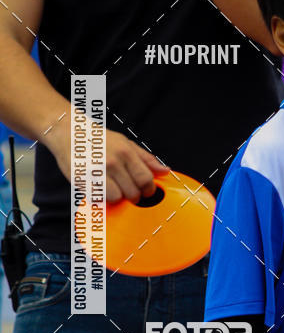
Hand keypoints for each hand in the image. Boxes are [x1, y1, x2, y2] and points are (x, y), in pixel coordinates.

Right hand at [52, 125, 167, 202]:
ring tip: (113, 189)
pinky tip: (100, 189)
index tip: (145, 191)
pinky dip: (101, 198)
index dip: (149, 189)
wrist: (69, 134)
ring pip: (116, 198)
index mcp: (126, 152)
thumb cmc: (99, 139)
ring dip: (117, 198)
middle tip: (128, 190)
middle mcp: (112, 162)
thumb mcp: (126, 143)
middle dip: (133, 195)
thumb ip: (146, 158)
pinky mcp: (82, 181)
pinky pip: (98, 199)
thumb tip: (165, 170)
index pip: (146, 179)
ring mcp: (96, 172)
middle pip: (133, 192)